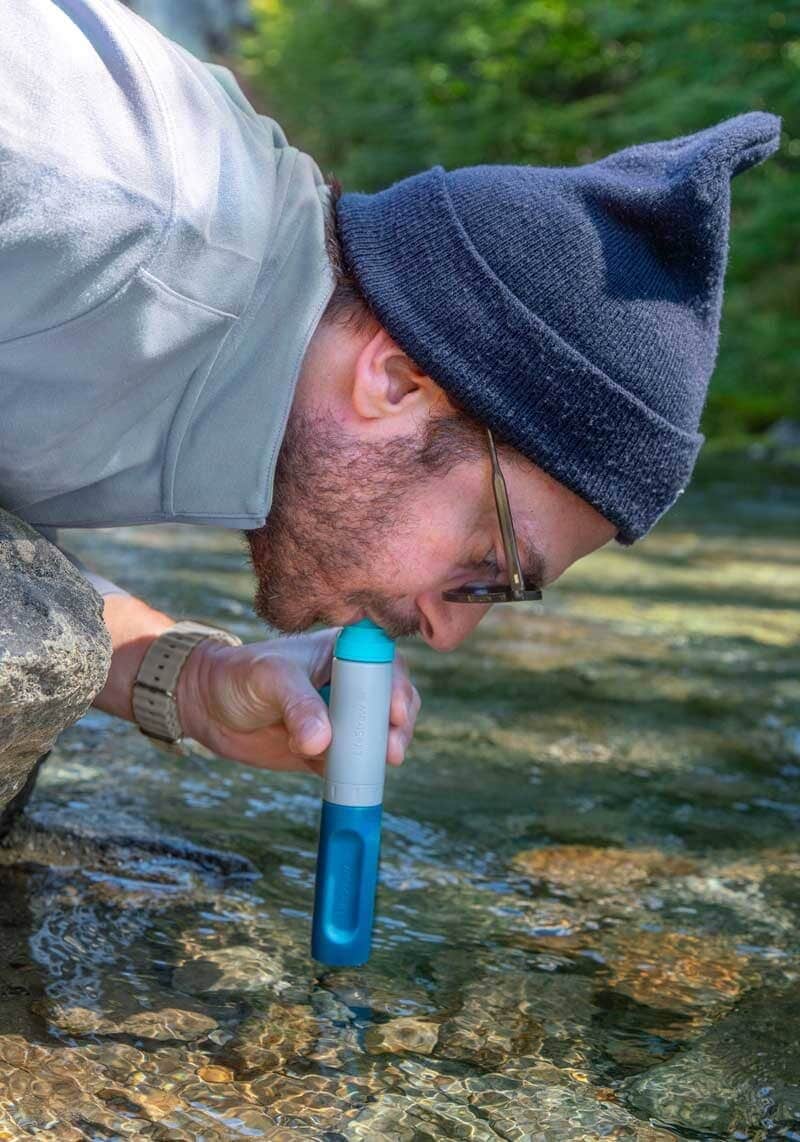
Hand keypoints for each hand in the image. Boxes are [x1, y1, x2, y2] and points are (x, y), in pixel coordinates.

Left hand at [176, 628, 420, 775]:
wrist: (207, 706)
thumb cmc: (239, 675)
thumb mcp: (270, 680)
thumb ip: (298, 705)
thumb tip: (322, 741)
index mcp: (344, 650)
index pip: (383, 662)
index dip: (396, 685)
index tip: (395, 711)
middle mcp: (350, 682)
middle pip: (392, 701)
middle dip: (398, 726)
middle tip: (391, 750)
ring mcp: (342, 716)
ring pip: (377, 735)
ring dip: (380, 754)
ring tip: (371, 768)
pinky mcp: (330, 748)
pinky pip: (352, 762)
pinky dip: (356, 773)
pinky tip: (349, 781)